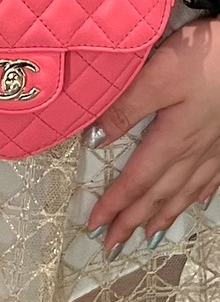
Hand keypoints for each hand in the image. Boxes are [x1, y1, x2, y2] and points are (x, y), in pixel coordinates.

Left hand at [85, 17, 219, 259]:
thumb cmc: (204, 58)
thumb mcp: (156, 77)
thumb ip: (125, 109)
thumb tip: (95, 139)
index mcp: (172, 138)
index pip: (136, 180)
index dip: (115, 204)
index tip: (96, 224)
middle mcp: (194, 150)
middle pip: (158, 193)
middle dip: (133, 219)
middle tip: (113, 243)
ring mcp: (214, 146)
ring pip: (185, 191)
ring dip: (163, 214)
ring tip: (147, 234)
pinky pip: (211, 178)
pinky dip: (197, 195)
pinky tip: (193, 202)